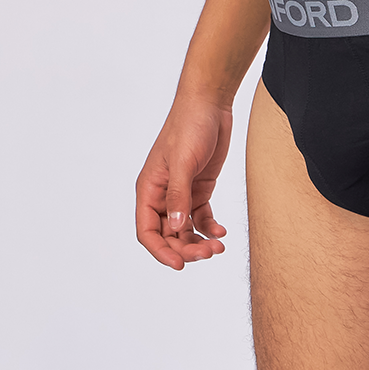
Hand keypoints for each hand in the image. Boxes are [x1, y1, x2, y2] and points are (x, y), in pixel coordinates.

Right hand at [135, 94, 231, 269]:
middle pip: (169, 235)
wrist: (210, 104)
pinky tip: (221, 231)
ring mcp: (182, 193)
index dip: (160, 251)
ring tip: (218, 246)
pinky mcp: (200, 188)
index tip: (179, 265)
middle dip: (186, 249)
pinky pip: (202, 216)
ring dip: (199, 241)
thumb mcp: (183, 162)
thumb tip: (176, 228)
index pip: (147, 231)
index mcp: (149, 189)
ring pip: (186, 229)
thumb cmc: (189, 126)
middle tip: (208, 253)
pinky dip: (210, 227)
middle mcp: (163, 195)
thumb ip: (179, 196)